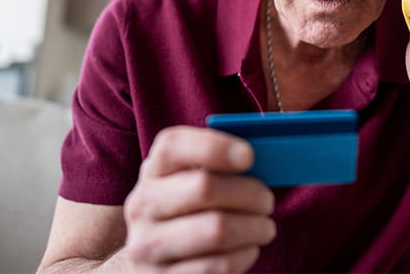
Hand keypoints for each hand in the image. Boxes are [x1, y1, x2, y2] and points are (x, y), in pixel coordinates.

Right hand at [123, 126, 275, 272]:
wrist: (162, 259)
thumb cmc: (194, 209)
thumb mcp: (195, 179)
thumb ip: (222, 163)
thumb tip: (266, 156)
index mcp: (153, 169)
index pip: (173, 146)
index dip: (215, 146)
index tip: (249, 156)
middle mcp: (142, 205)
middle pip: (203, 187)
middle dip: (249, 192)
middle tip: (267, 199)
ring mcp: (148, 245)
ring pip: (217, 230)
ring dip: (254, 227)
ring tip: (264, 226)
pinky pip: (220, 265)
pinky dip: (246, 255)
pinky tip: (248, 248)